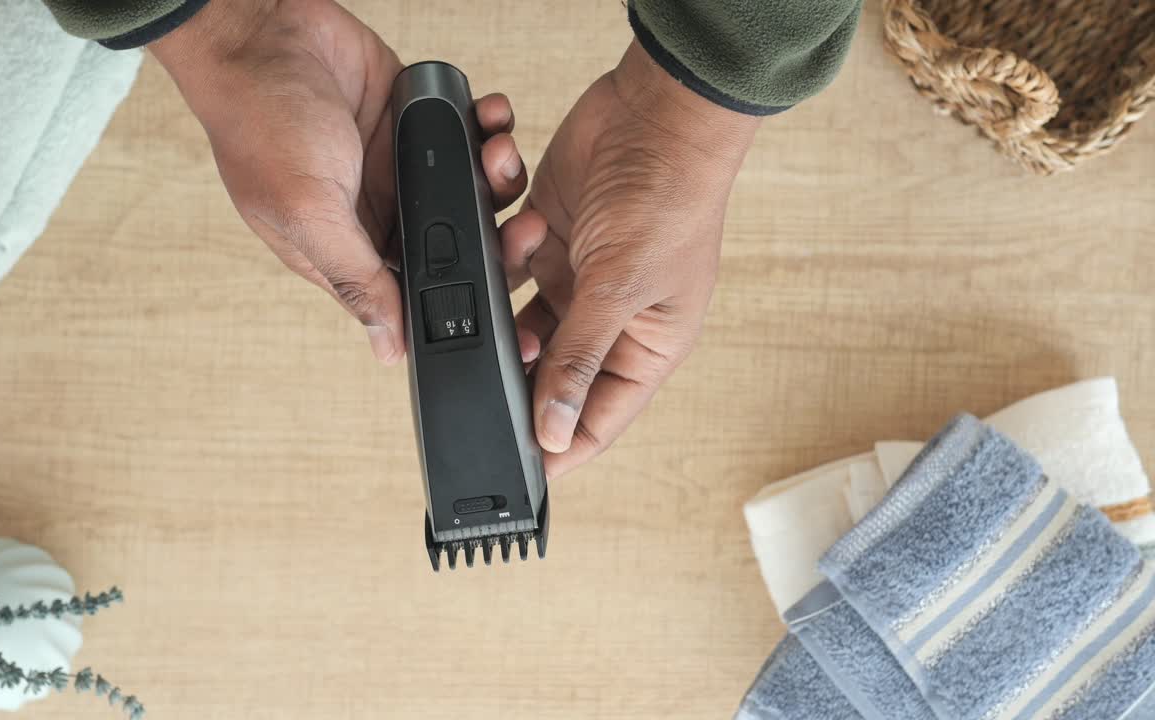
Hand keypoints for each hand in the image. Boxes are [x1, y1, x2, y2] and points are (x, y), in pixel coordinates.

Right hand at [150, 0, 530, 364]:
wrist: (261, 31)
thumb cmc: (261, 121)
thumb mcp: (306, 212)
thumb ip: (354, 276)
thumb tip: (386, 347)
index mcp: (349, 253)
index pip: (419, 296)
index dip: (466, 301)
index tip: (510, 300)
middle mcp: (382, 216)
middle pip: (463, 248)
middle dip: (501, 239)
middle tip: (526, 227)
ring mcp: (405, 168)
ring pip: (478, 192)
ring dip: (501, 176)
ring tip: (496, 151)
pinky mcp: (421, 122)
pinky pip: (474, 135)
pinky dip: (492, 127)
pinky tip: (491, 117)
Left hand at [511, 41, 759, 478]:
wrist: (656, 111)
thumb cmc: (669, 199)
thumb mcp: (620, 290)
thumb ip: (580, 361)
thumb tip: (555, 433)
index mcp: (648, 348)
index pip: (598, 419)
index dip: (559, 446)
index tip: (514, 470)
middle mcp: (613, 322)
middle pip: (554, 374)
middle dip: (522, 365)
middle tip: (492, 356)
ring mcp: (580, 282)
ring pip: (522, 320)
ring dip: (511, 299)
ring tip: (523, 262)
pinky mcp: (551, 242)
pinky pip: (509, 265)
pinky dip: (507, 248)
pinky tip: (525, 223)